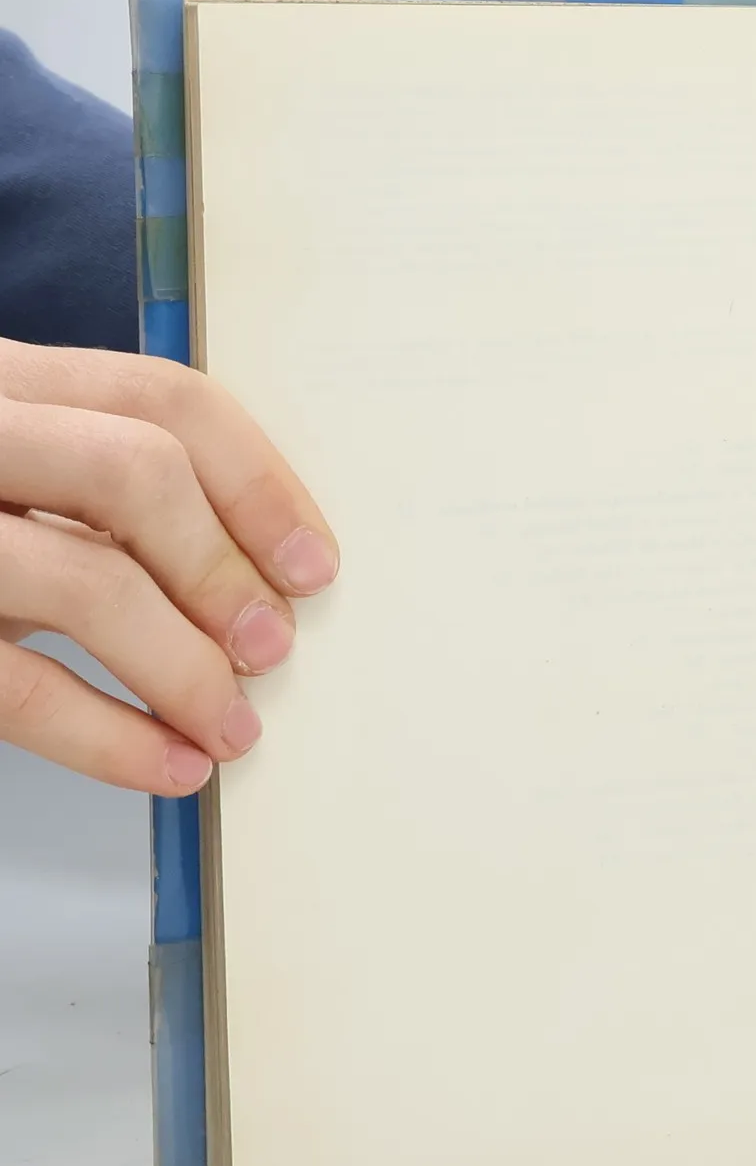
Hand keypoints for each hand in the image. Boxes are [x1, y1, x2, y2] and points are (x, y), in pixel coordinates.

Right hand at [0, 340, 336, 793]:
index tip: (314, 567)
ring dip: (186, 668)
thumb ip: (93, 491)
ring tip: (233, 727)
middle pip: (135, 469)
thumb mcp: (10, 480)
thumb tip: (261, 578)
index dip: (260, 485)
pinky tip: (170, 768)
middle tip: (273, 648)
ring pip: (85, 580)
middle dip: (224, 569)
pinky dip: (113, 738)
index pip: (161, 397)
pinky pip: (14, 686)